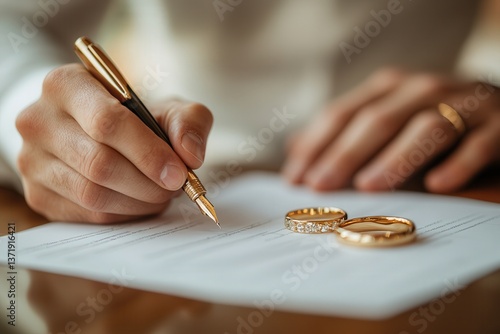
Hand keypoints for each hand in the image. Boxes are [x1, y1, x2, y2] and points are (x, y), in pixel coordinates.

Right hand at [16, 64, 212, 222]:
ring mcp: (31, 160)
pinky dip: (123, 213)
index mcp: (66, 84)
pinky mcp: (36, 193)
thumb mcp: (166, 107)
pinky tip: (140, 202)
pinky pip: (86, 214)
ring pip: (92, 193)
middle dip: (148, 182)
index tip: (179, 173)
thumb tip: (190, 155)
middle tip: (175, 187)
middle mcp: (38, 120)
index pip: (107, 122)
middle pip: (99, 163)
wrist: (92, 130)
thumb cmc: (133, 117)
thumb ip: (188, 122)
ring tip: (161, 194)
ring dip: (138, 201)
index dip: (148, 153)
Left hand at [283, 68, 499, 192]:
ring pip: (425, 128)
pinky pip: (478, 144)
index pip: (342, 114)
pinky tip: (438, 186)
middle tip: (320, 185)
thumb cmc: (431, 120)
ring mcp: (463, 104)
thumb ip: (345, 134)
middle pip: (376, 120)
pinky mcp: (499, 126)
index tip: (294, 177)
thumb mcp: (386, 122)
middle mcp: (421, 90)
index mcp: (389, 88)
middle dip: (344, 154)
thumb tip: (296, 150)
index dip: (316, 145)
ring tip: (368, 187)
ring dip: (395, 159)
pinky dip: (458, 164)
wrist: (499, 109)